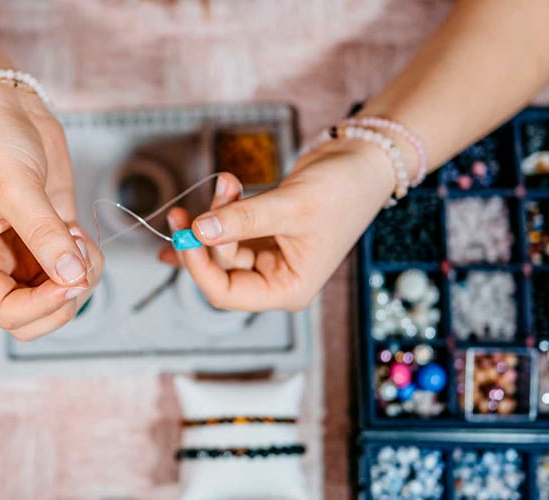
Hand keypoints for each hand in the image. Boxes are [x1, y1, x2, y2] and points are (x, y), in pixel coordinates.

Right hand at [0, 86, 102, 339]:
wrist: (8, 108)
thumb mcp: (16, 186)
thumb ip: (45, 234)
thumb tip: (71, 276)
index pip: (5, 313)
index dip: (42, 306)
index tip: (70, 280)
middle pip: (34, 319)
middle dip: (64, 299)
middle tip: (78, 262)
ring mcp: (26, 257)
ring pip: (61, 299)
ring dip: (81, 276)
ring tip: (75, 235)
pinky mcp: (52, 242)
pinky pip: (76, 272)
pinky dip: (88, 260)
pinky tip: (77, 229)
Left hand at [158, 141, 394, 310]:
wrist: (363, 162)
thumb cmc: (344, 191)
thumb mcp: (291, 206)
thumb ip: (243, 220)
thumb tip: (199, 230)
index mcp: (288, 289)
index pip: (226, 294)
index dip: (199, 267)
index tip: (184, 234)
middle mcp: (276, 279)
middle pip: (218, 269)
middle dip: (205, 234)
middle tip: (193, 205)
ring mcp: (269, 257)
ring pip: (221, 246)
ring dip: (216, 213)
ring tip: (228, 181)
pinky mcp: (263, 234)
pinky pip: (228, 231)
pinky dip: (219, 212)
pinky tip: (204, 201)